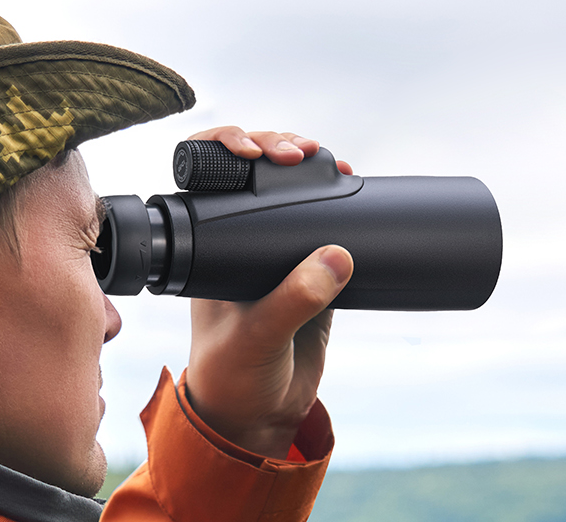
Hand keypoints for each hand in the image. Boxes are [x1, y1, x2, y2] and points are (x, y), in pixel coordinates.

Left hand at [183, 127, 354, 458]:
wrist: (258, 416)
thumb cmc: (231, 376)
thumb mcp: (256, 337)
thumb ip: (294, 300)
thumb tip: (337, 257)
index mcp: (209, 247)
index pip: (210, 180)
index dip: (228, 150)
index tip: (255, 151)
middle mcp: (239, 242)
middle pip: (255, 175)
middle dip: (277, 148)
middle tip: (302, 152)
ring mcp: (278, 256)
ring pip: (294, 195)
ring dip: (313, 171)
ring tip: (336, 164)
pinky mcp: (314, 275)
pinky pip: (331, 229)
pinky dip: (345, 205)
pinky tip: (356, 186)